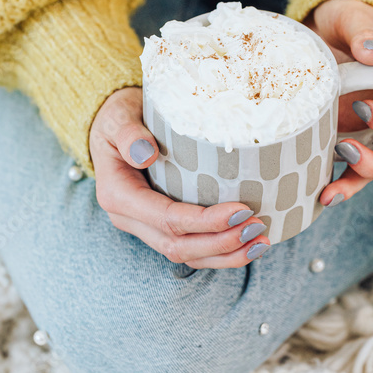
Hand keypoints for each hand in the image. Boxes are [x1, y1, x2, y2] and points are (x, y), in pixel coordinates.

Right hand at [89, 87, 269, 267]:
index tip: (241, 210)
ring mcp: (144, 227)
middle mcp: (129, 219)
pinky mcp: (160, 227)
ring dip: (224, 254)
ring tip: (260, 242)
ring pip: (185, 255)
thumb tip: (146, 153)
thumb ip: (128, 133)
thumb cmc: (118, 117)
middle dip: (221, 243)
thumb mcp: (117, 117)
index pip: (166, 219)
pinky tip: (247, 244)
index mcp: (117, 195)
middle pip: (177, 246)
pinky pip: (190, 249)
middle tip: (257, 228)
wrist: (113, 126)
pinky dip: (219, 252)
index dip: (205, 221)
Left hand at [303, 0, 372, 204]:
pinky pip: (348, 170)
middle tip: (345, 150)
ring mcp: (368, 132)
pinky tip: (316, 193)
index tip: (363, 107)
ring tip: (328, 192)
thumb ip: (362, 31)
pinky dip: (336, 184)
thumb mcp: (352, 15)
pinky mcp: (344, 138)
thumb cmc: (345, 17)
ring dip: (356, 184)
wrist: (321, 25)